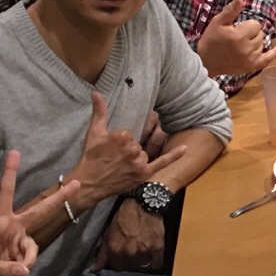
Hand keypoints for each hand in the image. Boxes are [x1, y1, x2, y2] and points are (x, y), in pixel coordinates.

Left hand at [0, 151, 76, 275]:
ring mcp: (18, 238)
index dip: (10, 173)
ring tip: (15, 274)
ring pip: (33, 247)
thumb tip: (24, 270)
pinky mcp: (21, 250)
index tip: (14, 152)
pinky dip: (25, 267)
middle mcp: (12, 225)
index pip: (5, 193)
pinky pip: (31, 257)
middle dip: (58, 198)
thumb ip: (4, 269)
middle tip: (77, 183)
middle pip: (39, 210)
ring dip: (27, 260)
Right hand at [70, 92, 185, 206]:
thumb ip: (99, 111)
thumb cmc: (91, 157)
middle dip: (128, 151)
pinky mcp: (143, 174)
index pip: (129, 134)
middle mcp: (133, 149)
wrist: (89, 183)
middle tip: (113, 160)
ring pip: (144, 154)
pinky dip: (174, 156)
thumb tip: (96, 93)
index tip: (110, 150)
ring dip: (136, 159)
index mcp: (122, 136)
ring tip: (120, 167)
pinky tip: (185, 148)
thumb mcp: (94, 132)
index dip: (119, 142)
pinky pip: (162, 162)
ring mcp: (139, 162)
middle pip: (138, 144)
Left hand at [96, 198, 165, 271]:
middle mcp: (129, 254)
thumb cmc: (124, 216)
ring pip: (142, 266)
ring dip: (141, 261)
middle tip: (131, 250)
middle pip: (129, 268)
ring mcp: (144, 252)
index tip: (120, 255)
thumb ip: (102, 254)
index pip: (116, 268)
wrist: (144, 204)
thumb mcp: (108, 233)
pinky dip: (154, 261)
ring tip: (141, 250)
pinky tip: (152, 254)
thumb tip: (93, 271)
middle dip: (129, 261)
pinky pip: (156, 264)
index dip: (118, 261)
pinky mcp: (158, 249)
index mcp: (115, 250)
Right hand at [195, 0, 275, 77]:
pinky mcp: (252, 67)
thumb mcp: (217, 22)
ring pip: (263, 44)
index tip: (237, 28)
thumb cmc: (211, 40)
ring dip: (256, 42)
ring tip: (243, 44)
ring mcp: (251, 59)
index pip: (255, 24)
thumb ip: (231, 10)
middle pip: (261, 34)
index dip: (247, 25)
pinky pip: (268, 58)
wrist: (206, 61)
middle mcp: (247, 48)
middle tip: (238, 36)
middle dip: (252, 33)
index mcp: (239, 36)